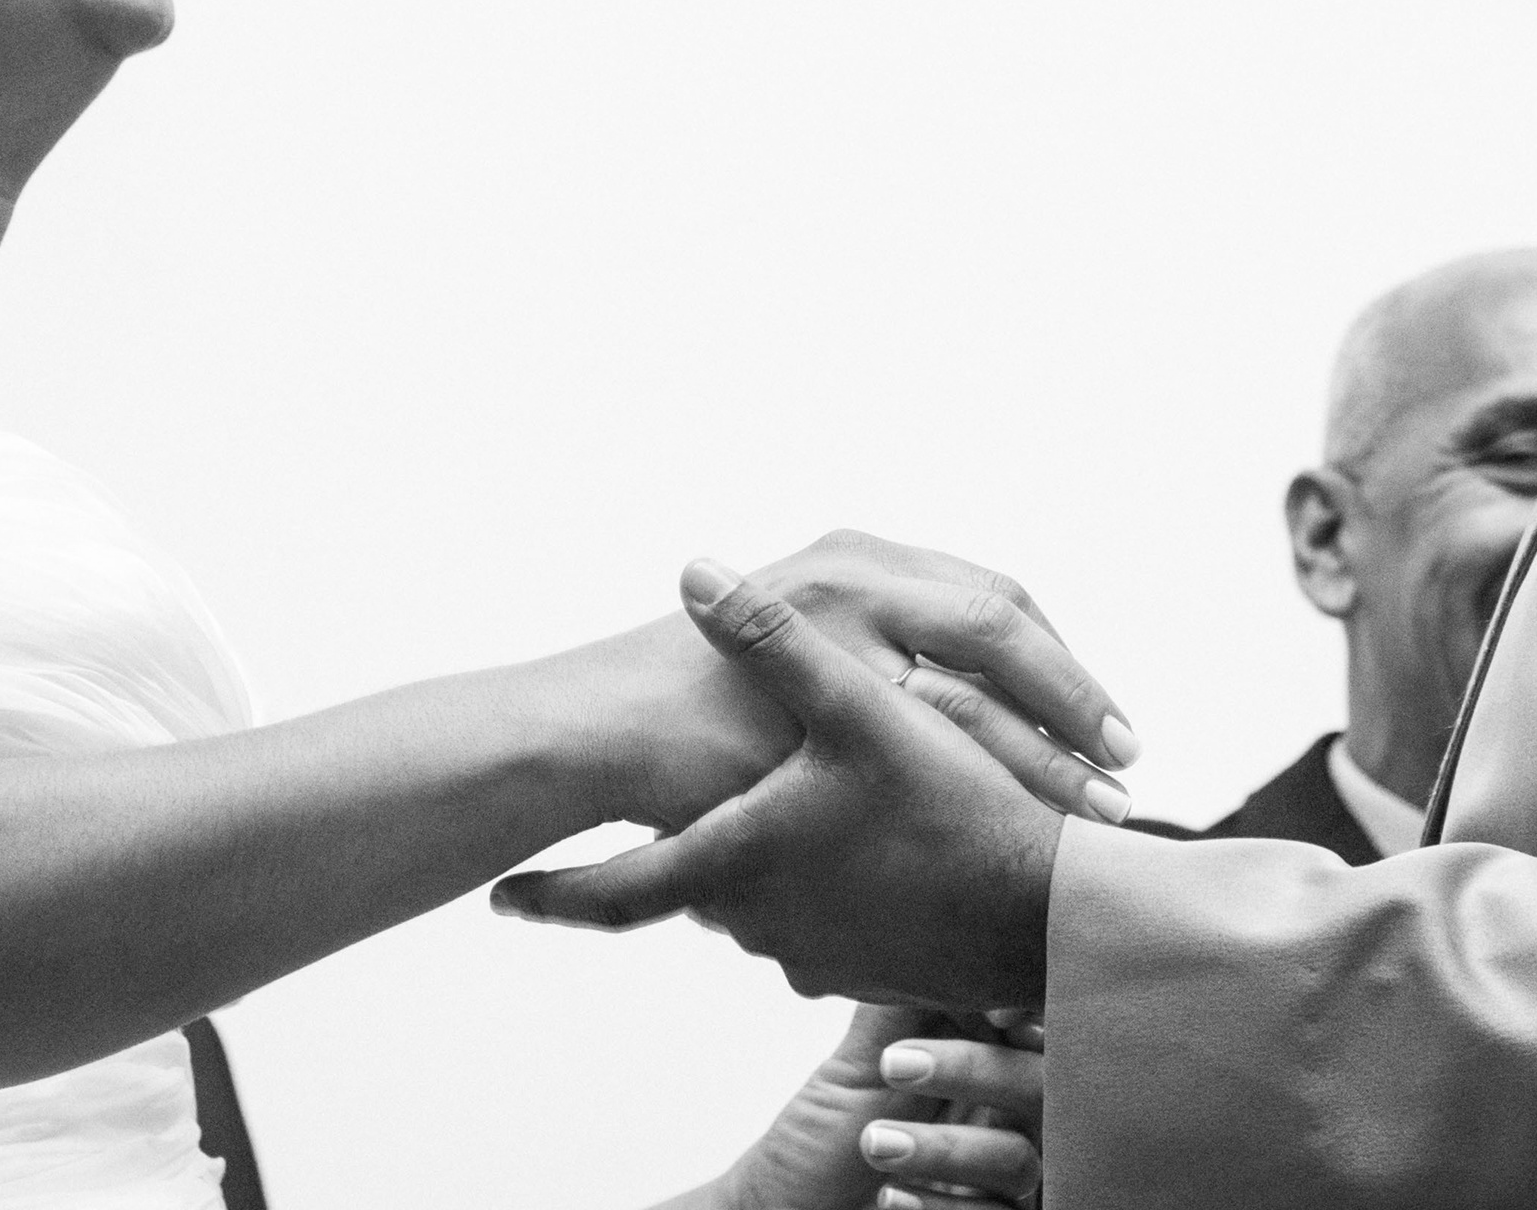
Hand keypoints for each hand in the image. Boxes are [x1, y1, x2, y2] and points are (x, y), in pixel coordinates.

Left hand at [500, 559, 1075, 1010]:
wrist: (1040, 919)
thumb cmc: (948, 816)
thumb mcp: (859, 712)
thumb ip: (770, 641)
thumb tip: (694, 571)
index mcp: (735, 863)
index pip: (613, 897)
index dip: (553, 898)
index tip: (496, 899)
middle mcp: (758, 921)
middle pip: (690, 886)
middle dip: (673, 850)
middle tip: (648, 816)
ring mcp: (810, 954)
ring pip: (756, 901)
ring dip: (755, 863)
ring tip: (765, 817)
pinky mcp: (862, 966)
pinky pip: (816, 920)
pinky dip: (818, 885)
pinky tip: (854, 847)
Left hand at [693, 1003, 1043, 1209]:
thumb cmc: (827, 1137)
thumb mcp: (864, 1059)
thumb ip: (910, 998)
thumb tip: (928, 917)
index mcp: (998, 1063)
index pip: (1040, 1027)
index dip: (1029, 1009)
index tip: (990, 1006)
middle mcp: (1018, 1121)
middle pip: (1043, 1086)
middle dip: (974, 1070)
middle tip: (895, 1065)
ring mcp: (1011, 1182)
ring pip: (1020, 1159)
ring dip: (944, 1149)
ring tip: (873, 1142)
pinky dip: (942, 1206)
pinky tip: (889, 1199)